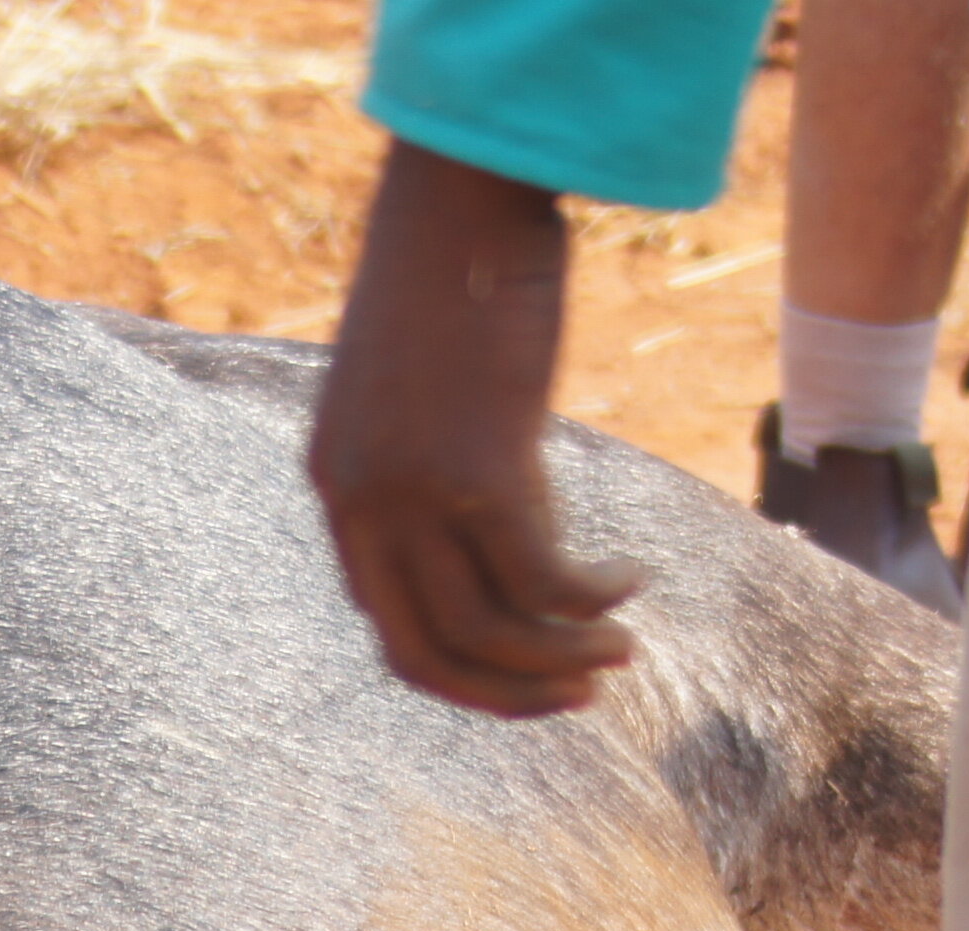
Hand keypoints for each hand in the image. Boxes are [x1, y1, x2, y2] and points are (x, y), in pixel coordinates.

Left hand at [307, 141, 645, 716]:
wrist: (461, 198)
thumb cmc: (452, 276)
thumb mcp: (419, 387)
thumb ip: (433, 458)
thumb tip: (492, 512)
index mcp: (339, 492)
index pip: (388, 626)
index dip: (461, 668)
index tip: (526, 670)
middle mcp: (363, 506)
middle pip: (427, 653)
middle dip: (507, 692)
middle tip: (581, 693)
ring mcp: (414, 495)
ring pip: (489, 629)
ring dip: (562, 656)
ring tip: (622, 650)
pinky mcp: (479, 471)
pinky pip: (542, 578)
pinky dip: (590, 597)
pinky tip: (629, 580)